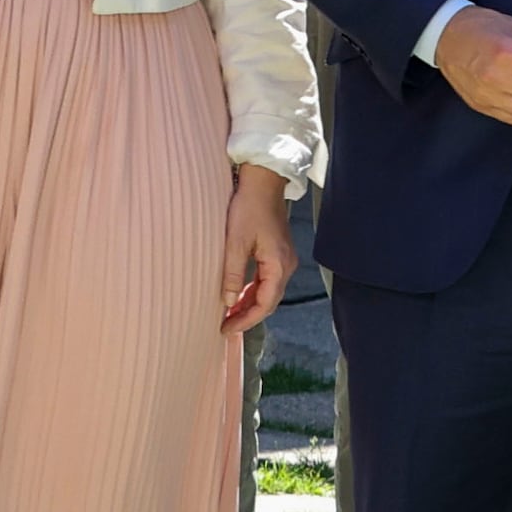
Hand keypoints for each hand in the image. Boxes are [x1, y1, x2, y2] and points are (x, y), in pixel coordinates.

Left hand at [218, 167, 295, 332]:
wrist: (263, 182)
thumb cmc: (249, 208)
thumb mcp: (235, 242)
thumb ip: (233, 274)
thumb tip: (228, 302)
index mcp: (278, 264)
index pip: (265, 304)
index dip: (246, 320)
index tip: (226, 329)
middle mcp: (286, 265)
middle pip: (269, 301)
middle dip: (248, 315)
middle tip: (225, 326)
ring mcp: (284, 259)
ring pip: (268, 291)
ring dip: (250, 304)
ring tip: (229, 314)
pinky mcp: (278, 252)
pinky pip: (267, 280)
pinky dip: (253, 291)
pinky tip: (238, 294)